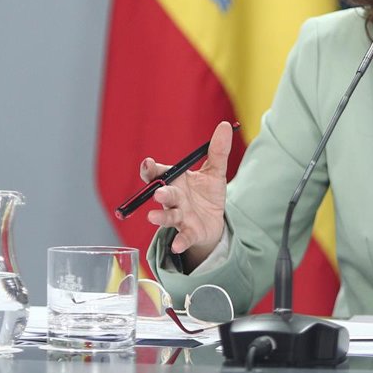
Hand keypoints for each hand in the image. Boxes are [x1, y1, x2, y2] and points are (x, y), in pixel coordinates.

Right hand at [143, 121, 233, 267]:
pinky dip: (180, 241)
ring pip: (168, 216)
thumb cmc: (207, 194)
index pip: (159, 174)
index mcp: (176, 181)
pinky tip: (176, 246)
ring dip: (160, 217)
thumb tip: (226, 126)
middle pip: (164, 194)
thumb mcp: (215, 172)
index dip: (150, 169)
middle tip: (157, 192)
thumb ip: (218, 151)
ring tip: (152, 218)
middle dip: (160, 193)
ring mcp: (180, 216)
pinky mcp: (189, 232)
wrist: (213, 222)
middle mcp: (174, 199)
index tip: (147, 164)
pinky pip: (183, 237)